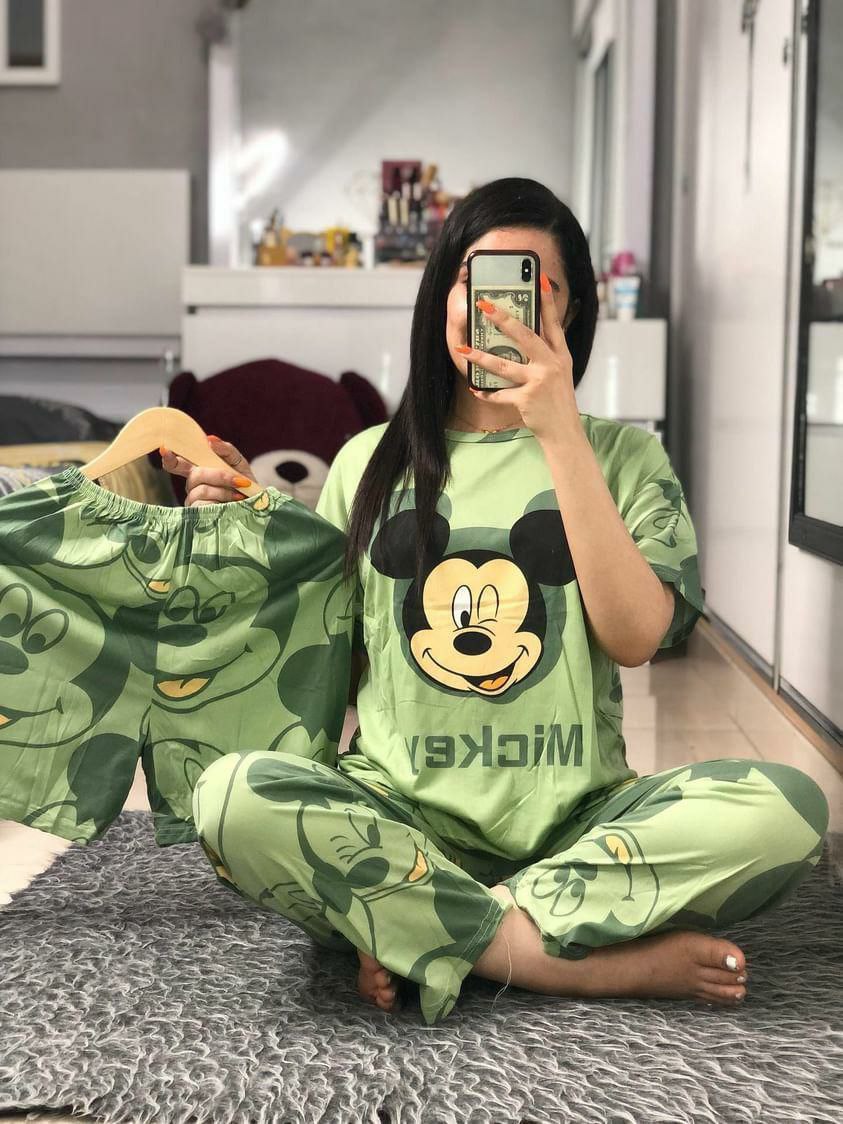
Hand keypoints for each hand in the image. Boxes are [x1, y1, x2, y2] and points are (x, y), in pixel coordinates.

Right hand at [160, 436, 257, 506]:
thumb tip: (209, 439)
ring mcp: (194, 500)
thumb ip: (225, 449)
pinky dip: (223, 500)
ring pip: (201, 489)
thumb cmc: (243, 482)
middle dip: (218, 475)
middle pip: (194, 475)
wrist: (255, 503)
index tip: (165, 449)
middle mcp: (192, 484)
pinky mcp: (199, 514)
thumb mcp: (238, 462)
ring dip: (224, 489)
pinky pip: (204, 504)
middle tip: (238, 479)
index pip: (176, 463)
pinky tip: (234, 501)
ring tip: (239, 492)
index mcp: (198, 469)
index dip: (168, 458)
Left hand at [455, 273, 580, 441]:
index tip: (539, 278)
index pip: (553, 322)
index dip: (546, 300)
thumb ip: (548, 353)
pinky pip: (500, 394)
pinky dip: (486, 393)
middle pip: (524, 336)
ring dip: (480, 357)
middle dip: (502, 319)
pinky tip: (475, 389)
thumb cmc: (558, 401)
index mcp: (560, 355)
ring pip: (504, 365)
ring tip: (463, 348)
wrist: (564, 432)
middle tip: (484, 304)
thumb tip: (530, 335)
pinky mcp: (527, 400)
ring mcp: (539, 382)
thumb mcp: (561, 373)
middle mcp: (551, 365)